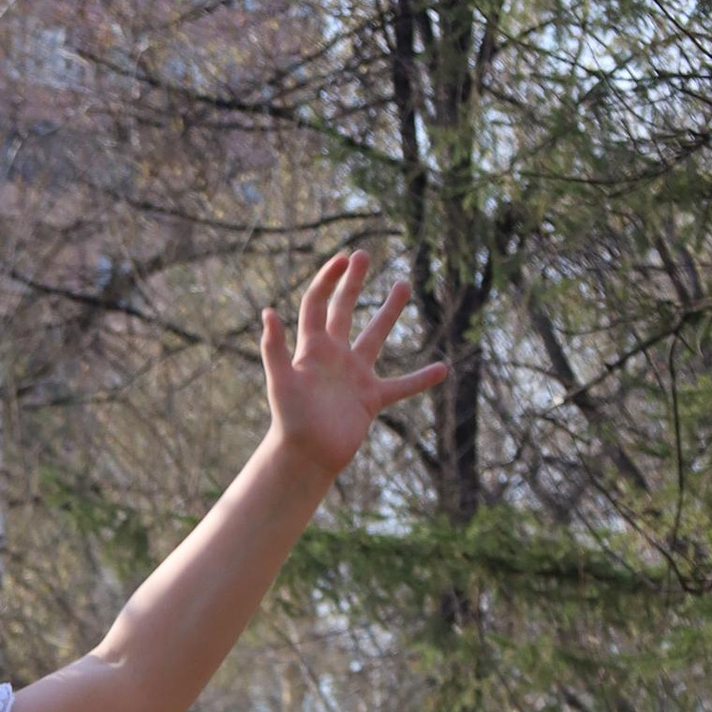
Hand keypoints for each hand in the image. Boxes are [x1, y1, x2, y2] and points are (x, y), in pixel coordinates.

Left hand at [261, 248, 445, 476]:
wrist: (306, 456)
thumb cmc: (290, 421)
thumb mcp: (281, 382)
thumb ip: (274, 349)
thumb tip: (268, 312)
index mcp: (312, 349)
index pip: (318, 304)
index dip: (328, 280)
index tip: (343, 259)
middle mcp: (334, 357)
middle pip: (344, 310)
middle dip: (353, 283)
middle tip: (363, 255)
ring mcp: (354, 376)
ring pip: (375, 337)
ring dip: (389, 312)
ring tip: (403, 284)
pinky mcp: (370, 399)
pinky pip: (401, 386)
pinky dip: (420, 379)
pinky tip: (443, 368)